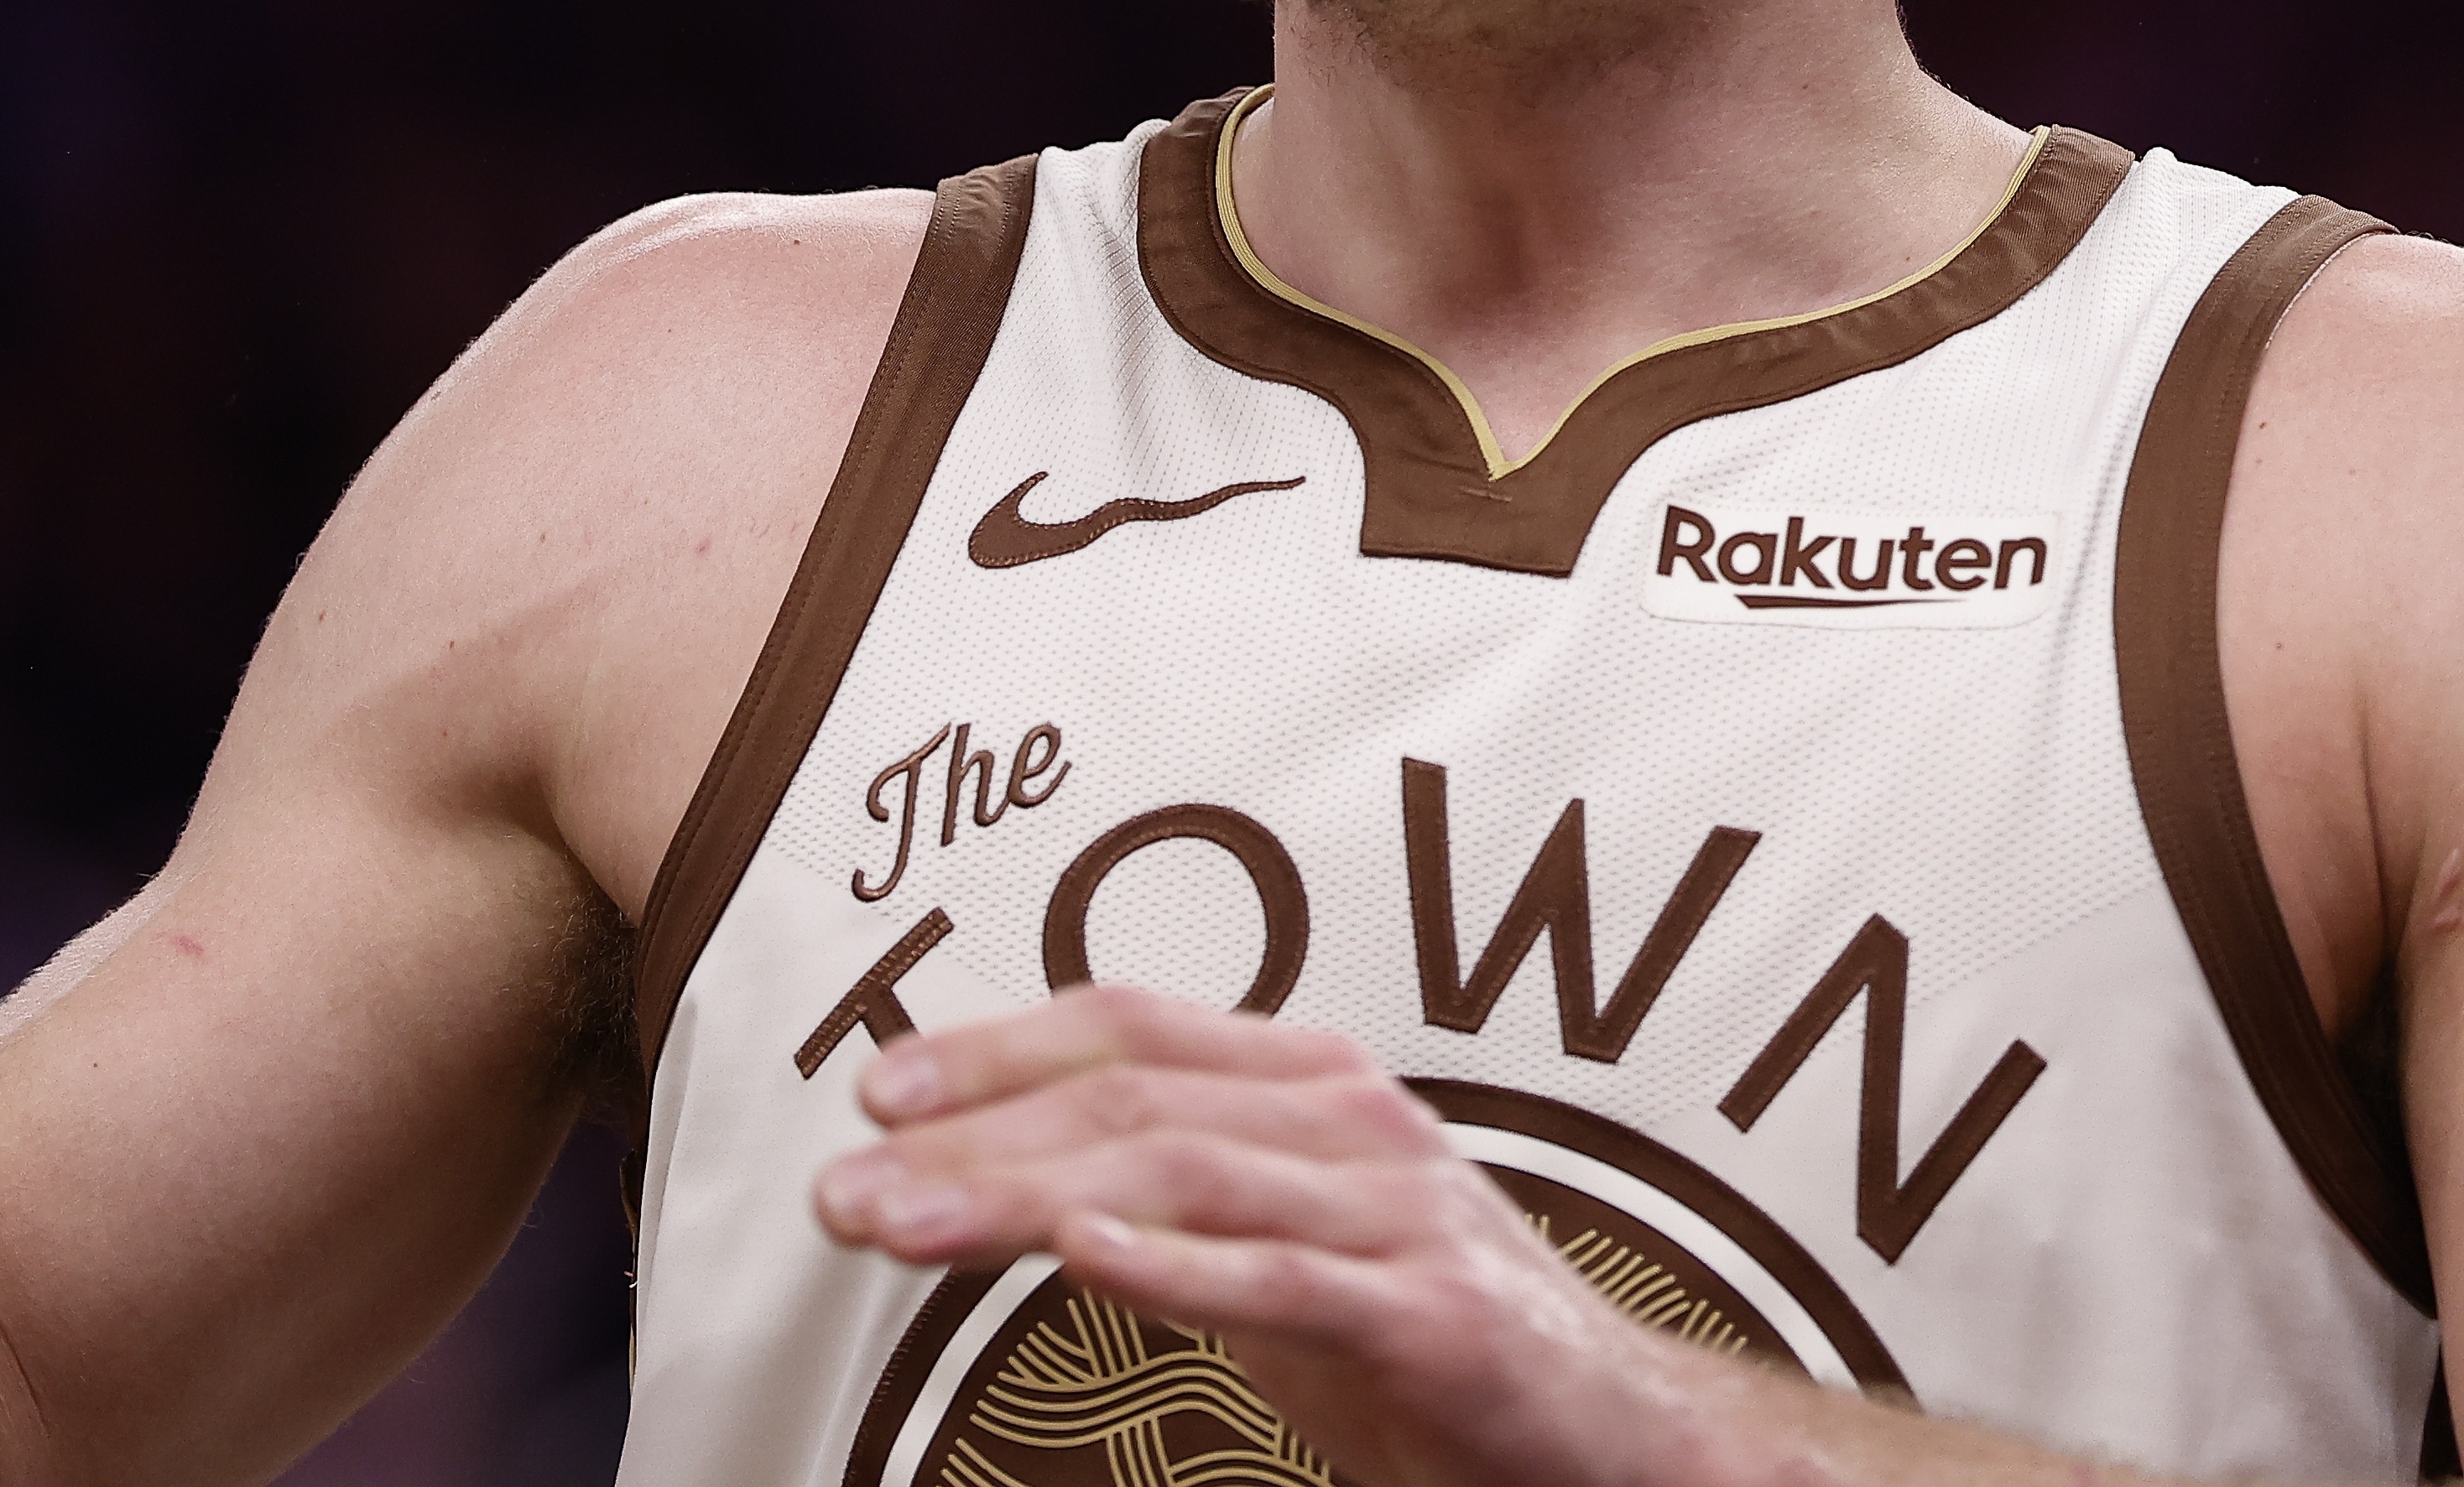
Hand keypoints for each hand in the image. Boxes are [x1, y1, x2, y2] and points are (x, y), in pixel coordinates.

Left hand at [811, 988, 1802, 1486]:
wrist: (1612, 1436)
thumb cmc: (1430, 1340)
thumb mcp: (1279, 1256)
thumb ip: (1172, 1208)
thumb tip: (1016, 1185)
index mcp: (1313, 1085)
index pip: (1132, 1026)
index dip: (998, 1044)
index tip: (879, 1089)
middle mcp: (1353, 1121)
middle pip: (1132, 1097)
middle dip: (973, 1135)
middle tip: (851, 1182)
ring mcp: (1398, 1209)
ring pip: (1183, 1170)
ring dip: (1023, 1194)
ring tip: (907, 1223)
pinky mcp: (1432, 1314)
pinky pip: (1286, 1276)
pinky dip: (1175, 1261)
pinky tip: (1083, 1253)